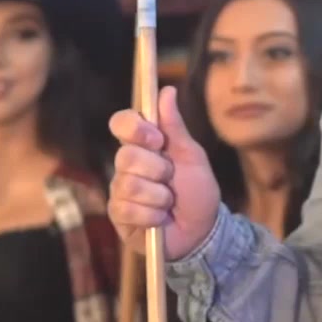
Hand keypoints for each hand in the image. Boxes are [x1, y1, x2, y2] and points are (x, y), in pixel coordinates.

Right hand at [108, 86, 220, 259]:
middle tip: (171, 180)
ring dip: (159, 196)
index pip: (121, 123)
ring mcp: (120, 190)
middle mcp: (127, 165)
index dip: (135, 128)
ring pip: (129, 184)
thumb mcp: (192, 156)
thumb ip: (176, 127)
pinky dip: (151, 215)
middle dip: (158, 170)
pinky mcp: (118, 215)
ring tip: (169, 203)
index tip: (156, 139)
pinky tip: (159, 219)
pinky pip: (127, 209)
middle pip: (126, 155)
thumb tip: (167, 90)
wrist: (202, 230)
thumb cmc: (197, 191)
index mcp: (144, 145)